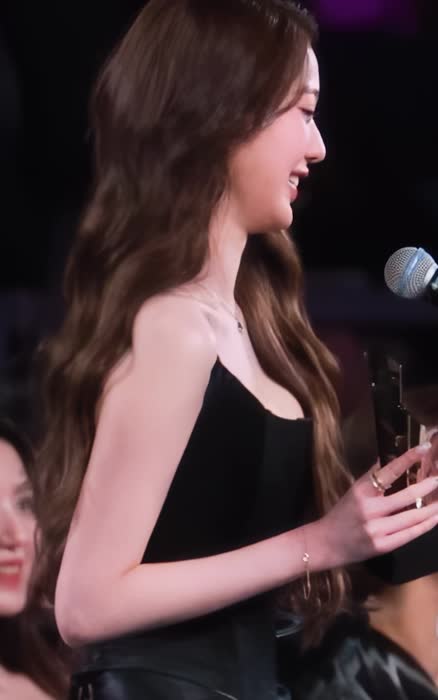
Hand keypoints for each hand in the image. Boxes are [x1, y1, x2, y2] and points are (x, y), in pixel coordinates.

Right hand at [311, 444, 437, 570]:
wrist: (326, 543)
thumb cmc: (341, 515)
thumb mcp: (353, 491)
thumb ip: (372, 478)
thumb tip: (390, 460)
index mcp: (361, 491)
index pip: (388, 471)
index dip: (407, 459)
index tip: (423, 448)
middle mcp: (369, 509)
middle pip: (406, 495)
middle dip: (427, 486)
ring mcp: (377, 529)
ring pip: (413, 517)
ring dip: (432, 508)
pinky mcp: (383, 546)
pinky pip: (410, 534)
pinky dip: (426, 525)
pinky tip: (435, 518)